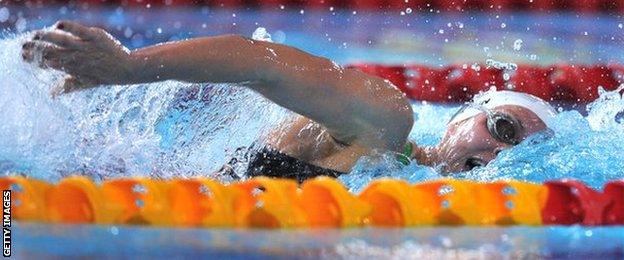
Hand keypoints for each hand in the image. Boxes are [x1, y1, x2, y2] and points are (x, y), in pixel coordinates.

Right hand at [21, 20, 135, 96]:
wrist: (126, 69)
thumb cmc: (103, 75)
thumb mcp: (84, 82)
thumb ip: (67, 86)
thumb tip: (50, 96)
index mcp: (70, 67)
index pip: (47, 62)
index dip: (33, 59)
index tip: (23, 56)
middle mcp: (75, 56)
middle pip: (50, 51)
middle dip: (34, 48)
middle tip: (24, 46)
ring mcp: (84, 46)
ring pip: (60, 40)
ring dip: (46, 37)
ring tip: (36, 35)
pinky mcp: (94, 36)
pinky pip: (78, 30)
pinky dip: (67, 27)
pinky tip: (57, 25)